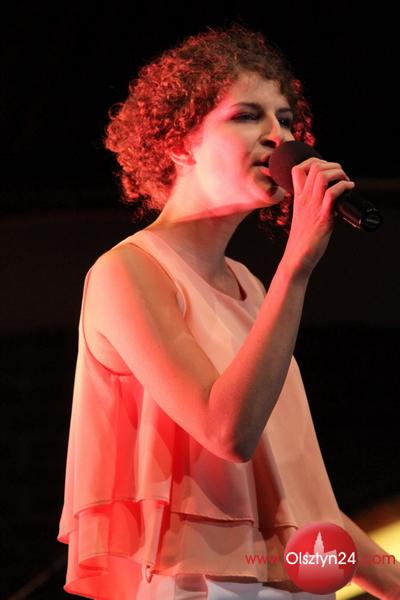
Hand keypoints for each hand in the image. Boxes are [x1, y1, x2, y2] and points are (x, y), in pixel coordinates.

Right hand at [282, 157, 354, 278]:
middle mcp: (304, 200)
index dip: (314, 162)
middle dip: (332, 165)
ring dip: (339, 173)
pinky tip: (349, 189)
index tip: (327, 170)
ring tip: (346, 181)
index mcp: (298, 198)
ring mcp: (313, 207)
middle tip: (341, 176)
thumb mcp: (302, 217)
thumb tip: (328, 199)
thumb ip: (310, 206)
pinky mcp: (323, 218)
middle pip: (314, 167)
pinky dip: (344, 186)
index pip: (298, 169)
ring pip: (323, 176)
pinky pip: (332, 194)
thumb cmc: (302, 240)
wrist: (297, 258)